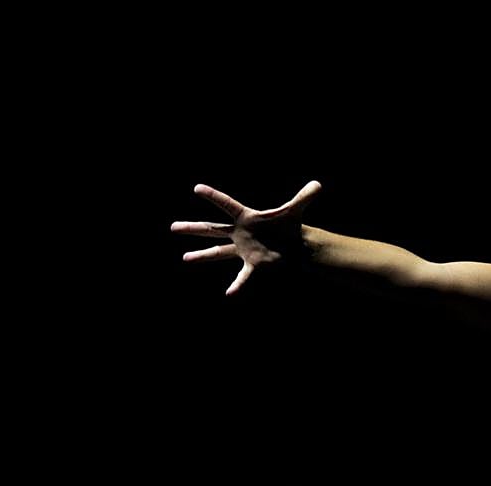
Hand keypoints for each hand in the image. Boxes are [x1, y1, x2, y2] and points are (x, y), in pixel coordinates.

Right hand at [171, 181, 321, 295]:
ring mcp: (242, 249)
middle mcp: (239, 233)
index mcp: (246, 217)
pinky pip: (243, 277)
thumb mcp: (294, 212)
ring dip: (202, 255)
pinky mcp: (251, 264)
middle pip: (212, 228)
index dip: (213, 196)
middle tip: (173, 227)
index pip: (227, 204)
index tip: (197, 188)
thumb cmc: (289, 227)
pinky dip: (238, 286)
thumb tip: (318, 184)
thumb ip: (304, 199)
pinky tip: (230, 295)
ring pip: (218, 252)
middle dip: (193, 228)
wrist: (293, 245)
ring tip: (185, 258)